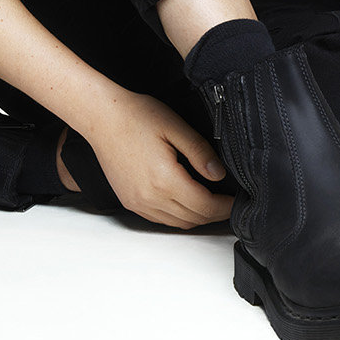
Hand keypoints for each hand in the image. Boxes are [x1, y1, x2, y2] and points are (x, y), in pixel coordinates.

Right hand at [84, 93, 233, 228]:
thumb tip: (219, 174)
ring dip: (197, 217)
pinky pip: (160, 219)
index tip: (238, 201)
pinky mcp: (129, 201)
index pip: (204, 206)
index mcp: (164, 180)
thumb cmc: (136, 116)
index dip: (225, 207)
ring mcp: (137, 202)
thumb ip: (200, 151)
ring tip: (212, 202)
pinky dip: (178, 215)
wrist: (102, 117)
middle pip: (192, 219)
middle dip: (215, 214)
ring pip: (177, 223)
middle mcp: (149, 197)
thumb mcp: (175, 126)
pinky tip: (186, 201)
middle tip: (229, 202)